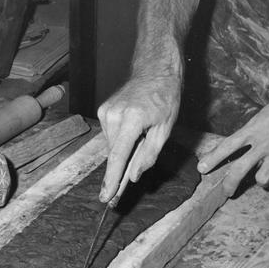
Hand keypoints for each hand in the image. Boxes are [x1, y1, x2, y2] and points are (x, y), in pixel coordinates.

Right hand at [97, 69, 180, 202]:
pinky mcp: (103, 110)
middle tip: (131, 173)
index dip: (112, 179)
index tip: (106, 196)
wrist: (155, 71)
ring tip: (142, 135)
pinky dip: (120, 140)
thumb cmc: (165, 98)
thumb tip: (133, 176)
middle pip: (114, 153)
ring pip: (112, 145)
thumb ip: (149, 155)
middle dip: (122, 166)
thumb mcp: (165, 129)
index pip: (118, 156)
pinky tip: (133, 130)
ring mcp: (106, 111)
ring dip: (124, 150)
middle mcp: (114, 114)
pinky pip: (110, 135)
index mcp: (132, 119)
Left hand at [198, 84, 268, 194]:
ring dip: (263, 181)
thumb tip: (246, 145)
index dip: (213, 158)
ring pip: (262, 179)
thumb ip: (256, 131)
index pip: (227, 145)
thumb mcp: (268, 113)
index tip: (201, 168)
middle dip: (230, 184)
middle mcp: (264, 142)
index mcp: (255, 128)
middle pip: (239, 169)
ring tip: (268, 178)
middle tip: (227, 192)